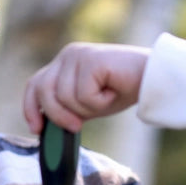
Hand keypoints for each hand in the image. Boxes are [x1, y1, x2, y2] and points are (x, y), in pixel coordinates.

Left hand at [23, 43, 150, 133]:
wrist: (154, 79)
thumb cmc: (123, 90)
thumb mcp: (88, 104)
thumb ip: (67, 109)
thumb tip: (45, 127)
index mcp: (64, 63)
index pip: (35, 85)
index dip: (31, 108)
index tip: (37, 129)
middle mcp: (67, 55)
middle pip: (44, 92)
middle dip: (58, 115)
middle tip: (78, 126)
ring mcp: (77, 55)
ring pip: (65, 98)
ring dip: (88, 108)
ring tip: (107, 97)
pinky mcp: (90, 60)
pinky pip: (84, 95)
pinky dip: (100, 102)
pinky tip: (113, 91)